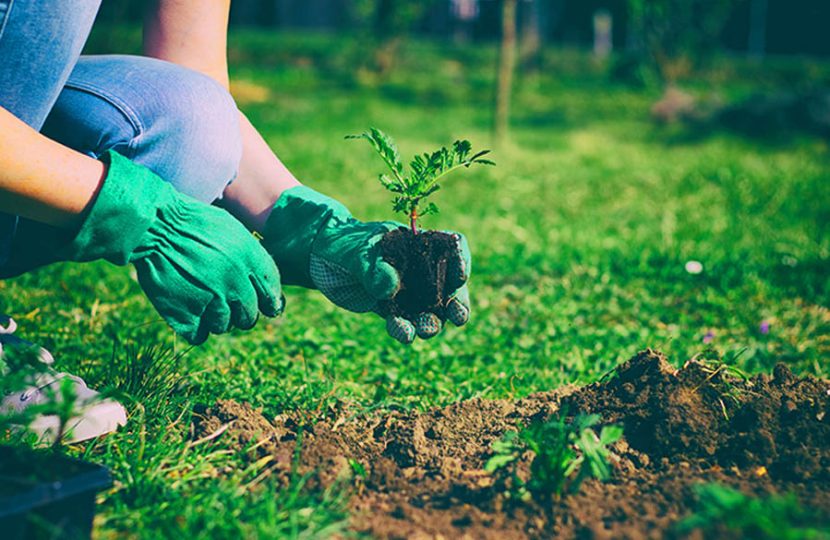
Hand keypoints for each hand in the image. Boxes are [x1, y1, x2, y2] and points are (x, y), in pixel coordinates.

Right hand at [64, 151, 282, 343]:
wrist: (152, 225)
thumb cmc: (190, 222)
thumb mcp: (229, 228)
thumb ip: (248, 255)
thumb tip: (259, 281)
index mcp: (250, 258)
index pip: (271, 292)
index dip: (268, 301)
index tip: (263, 305)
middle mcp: (236, 282)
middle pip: (249, 315)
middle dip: (239, 313)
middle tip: (224, 302)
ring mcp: (212, 300)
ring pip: (224, 326)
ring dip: (214, 319)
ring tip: (199, 300)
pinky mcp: (186, 315)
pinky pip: (199, 335)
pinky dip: (193, 328)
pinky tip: (186, 312)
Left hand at [262, 186, 470, 343]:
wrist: (318, 257)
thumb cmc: (342, 243)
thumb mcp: (355, 251)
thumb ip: (372, 267)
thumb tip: (391, 287)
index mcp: (418, 242)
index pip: (452, 247)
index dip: (462, 261)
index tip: (459, 277)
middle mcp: (418, 266)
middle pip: (449, 284)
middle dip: (457, 301)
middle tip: (458, 316)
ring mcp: (406, 288)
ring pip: (429, 308)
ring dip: (432, 320)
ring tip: (427, 330)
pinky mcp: (390, 306)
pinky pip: (404, 320)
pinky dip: (404, 328)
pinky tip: (403, 334)